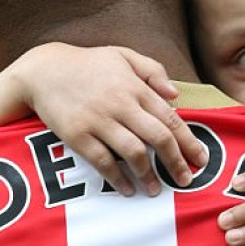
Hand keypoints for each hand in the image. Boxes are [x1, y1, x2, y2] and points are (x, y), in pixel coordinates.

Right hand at [14, 43, 207, 196]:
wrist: (44, 70)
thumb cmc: (88, 64)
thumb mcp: (123, 55)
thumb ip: (153, 70)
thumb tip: (176, 93)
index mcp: (135, 86)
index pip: (170, 118)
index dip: (188, 141)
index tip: (200, 159)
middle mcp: (120, 104)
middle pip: (158, 137)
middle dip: (176, 161)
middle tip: (186, 180)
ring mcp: (98, 120)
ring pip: (133, 152)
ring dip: (149, 174)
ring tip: (156, 190)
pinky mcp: (77, 135)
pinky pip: (102, 161)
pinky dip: (117, 178)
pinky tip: (127, 188)